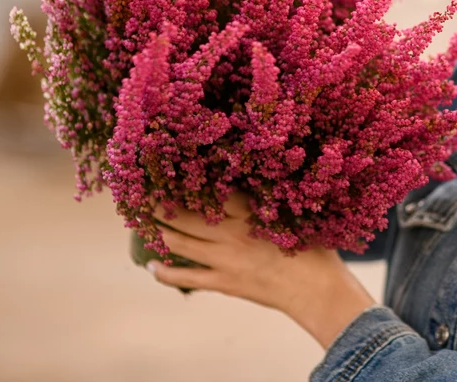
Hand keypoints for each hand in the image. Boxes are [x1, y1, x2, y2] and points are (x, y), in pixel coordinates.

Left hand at [146, 192, 376, 348]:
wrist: (317, 290)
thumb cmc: (315, 248)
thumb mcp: (297, 213)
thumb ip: (274, 197)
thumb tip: (263, 176)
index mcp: (249, 210)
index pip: (210, 188)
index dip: (187, 177)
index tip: (170, 166)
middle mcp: (230, 231)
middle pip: (184, 214)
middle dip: (159, 203)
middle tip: (140, 192)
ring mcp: (224, 259)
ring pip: (179, 242)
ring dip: (157, 231)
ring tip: (139, 221)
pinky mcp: (224, 282)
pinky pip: (187, 278)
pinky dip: (165, 273)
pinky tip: (151, 266)